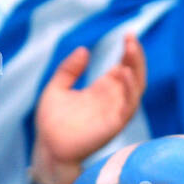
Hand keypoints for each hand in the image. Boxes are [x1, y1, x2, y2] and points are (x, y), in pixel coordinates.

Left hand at [32, 35, 145, 183]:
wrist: (47, 148)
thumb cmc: (51, 123)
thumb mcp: (57, 88)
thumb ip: (69, 70)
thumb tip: (84, 50)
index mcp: (101, 90)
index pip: (123, 67)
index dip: (128, 52)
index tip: (128, 35)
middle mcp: (112, 100)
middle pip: (134, 75)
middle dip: (136, 57)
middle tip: (131, 39)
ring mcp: (114, 112)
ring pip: (136, 89)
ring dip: (136, 69)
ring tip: (131, 50)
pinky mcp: (113, 126)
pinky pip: (127, 107)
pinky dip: (129, 90)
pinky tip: (124, 73)